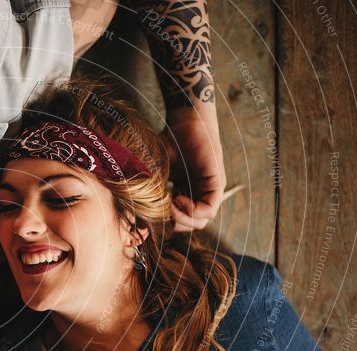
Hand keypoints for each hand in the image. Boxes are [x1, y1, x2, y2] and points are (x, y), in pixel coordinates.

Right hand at [162, 108, 225, 231]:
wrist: (186, 120)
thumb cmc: (169, 140)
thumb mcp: (155, 170)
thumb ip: (151, 191)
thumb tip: (139, 215)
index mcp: (187, 192)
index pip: (180, 221)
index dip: (166, 224)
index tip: (151, 214)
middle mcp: (200, 194)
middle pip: (191, 225)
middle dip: (174, 225)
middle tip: (160, 214)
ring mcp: (210, 190)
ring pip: (201, 221)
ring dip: (182, 219)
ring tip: (169, 206)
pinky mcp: (217, 184)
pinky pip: (208, 210)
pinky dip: (191, 211)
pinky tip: (177, 199)